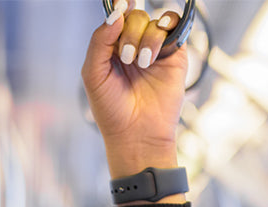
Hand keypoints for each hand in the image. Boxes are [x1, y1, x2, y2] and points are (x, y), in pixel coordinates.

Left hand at [81, 0, 188, 179]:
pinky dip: (165, 31)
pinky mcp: (174, 54)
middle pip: (134, 16)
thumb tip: (118, 12)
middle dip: (129, 33)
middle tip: (127, 59)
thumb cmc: (110, 108)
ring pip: (153, 20)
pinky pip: (174, 26)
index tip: (121, 3)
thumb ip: (99, 41)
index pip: (115, 17)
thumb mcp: (93, 74)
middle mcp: (132, 45)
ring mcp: (154, 49)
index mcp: (111, 49)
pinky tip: (154, 54)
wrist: (136, 132)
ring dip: (146, 39)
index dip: (118, 6)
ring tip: (142, 64)